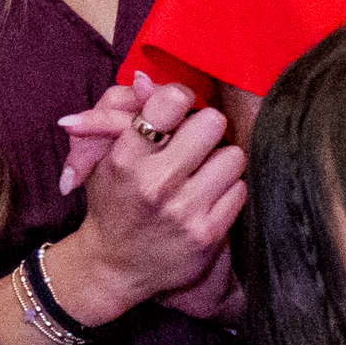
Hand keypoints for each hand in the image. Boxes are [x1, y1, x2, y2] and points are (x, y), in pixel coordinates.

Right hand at [42, 81, 241, 328]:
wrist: (113, 267)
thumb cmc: (113, 202)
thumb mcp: (105, 157)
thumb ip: (125, 114)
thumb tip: (145, 78)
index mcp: (125, 158)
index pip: (171, 100)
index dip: (180, 99)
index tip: (177, 110)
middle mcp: (155, 184)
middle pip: (211, 123)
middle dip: (204, 128)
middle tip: (194, 142)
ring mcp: (184, 212)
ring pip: (233, 156)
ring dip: (219, 161)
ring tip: (200, 173)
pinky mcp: (207, 234)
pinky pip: (240, 190)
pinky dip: (227, 191)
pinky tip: (206, 198)